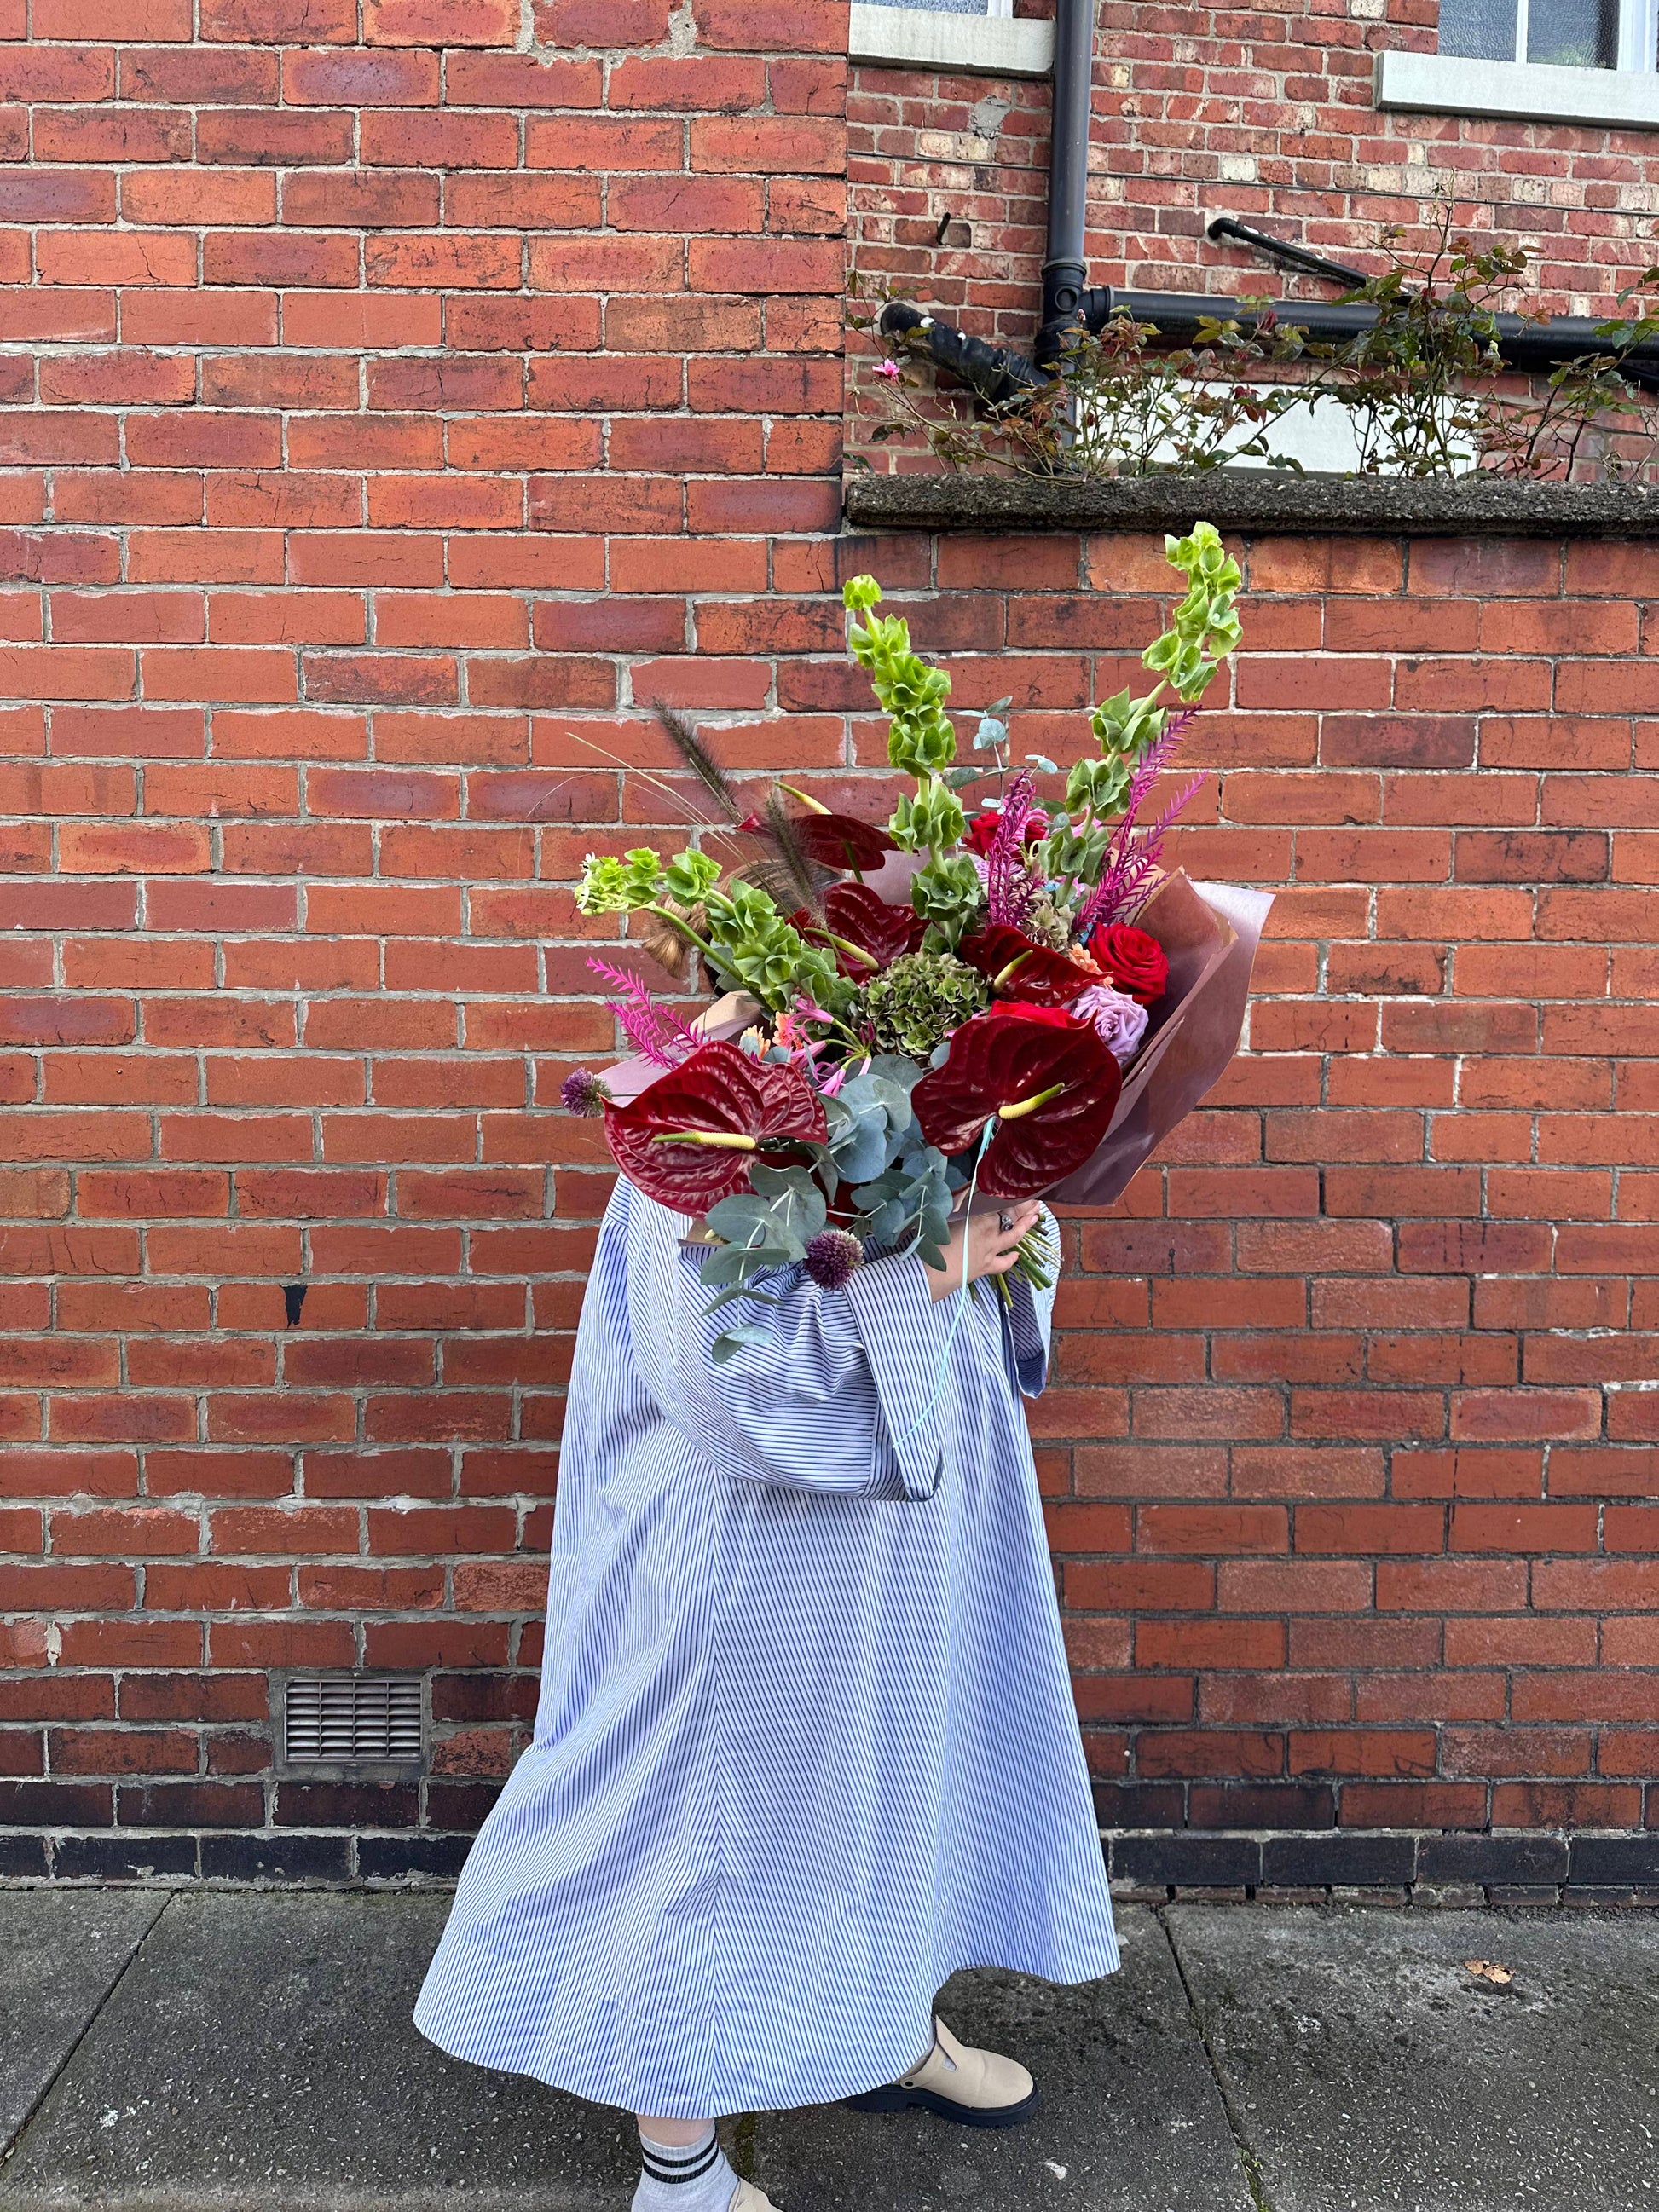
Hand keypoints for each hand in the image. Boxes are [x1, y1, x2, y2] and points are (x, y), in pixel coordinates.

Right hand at [925, 1194, 1041, 1301]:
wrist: (930, 1274)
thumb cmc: (932, 1242)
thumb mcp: (943, 1215)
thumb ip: (957, 1202)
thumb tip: (964, 1192)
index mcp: (980, 1218)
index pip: (1002, 1204)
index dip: (1014, 1197)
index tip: (1023, 1190)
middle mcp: (990, 1234)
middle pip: (1011, 1218)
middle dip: (1025, 1209)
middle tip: (1035, 1201)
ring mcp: (989, 1252)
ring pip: (1013, 1237)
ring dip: (1025, 1227)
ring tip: (1035, 1217)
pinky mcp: (985, 1267)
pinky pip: (1003, 1263)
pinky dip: (1012, 1258)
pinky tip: (1018, 1255)